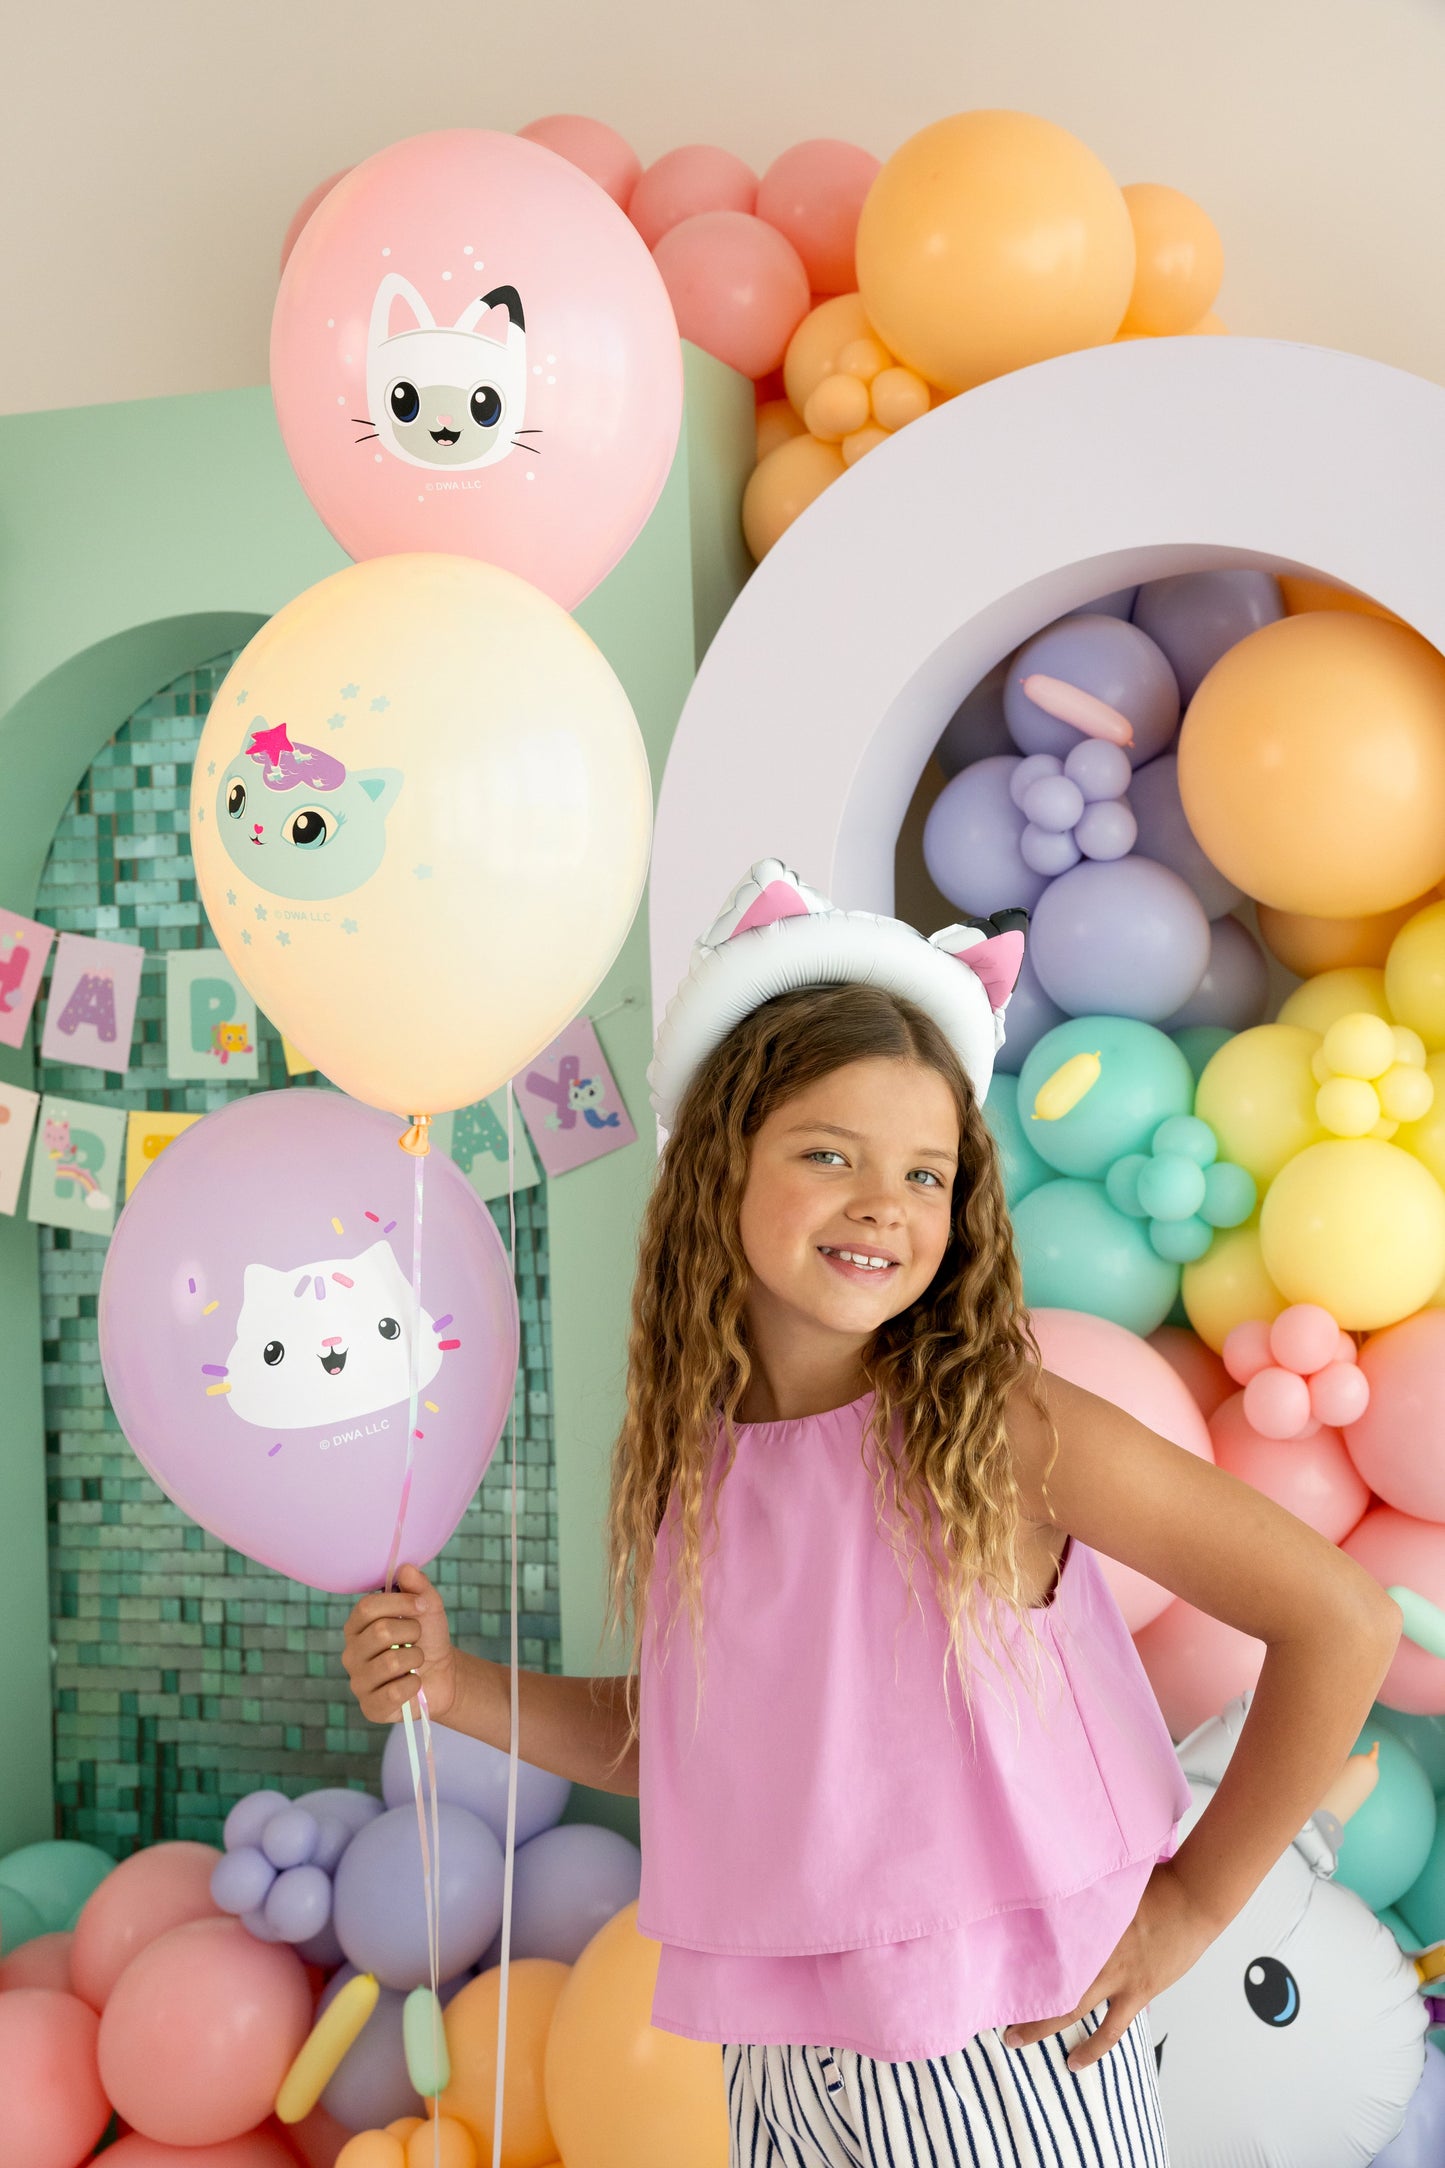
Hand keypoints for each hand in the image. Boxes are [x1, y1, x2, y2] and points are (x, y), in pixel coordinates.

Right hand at [342, 1563, 457, 1725]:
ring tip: (417, 1660)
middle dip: (412, 1631)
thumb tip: (405, 1568)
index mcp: (357, 1626)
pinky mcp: (371, 1708)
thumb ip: (417, 1586)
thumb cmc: (427, 1638)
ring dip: (416, 1658)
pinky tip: (414, 1682)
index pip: (367, 1607)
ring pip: (390, 1662)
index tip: (421, 1605)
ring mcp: (358, 1682)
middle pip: (380, 1632)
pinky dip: (414, 1684)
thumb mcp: (428, 1608)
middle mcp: (351, 1653)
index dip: (399, 1602)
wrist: (443, 1674)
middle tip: (419, 1637)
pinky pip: (395, 1692)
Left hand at [999, 1861, 1220, 2069]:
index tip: (987, 1965)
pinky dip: (1092, 2047)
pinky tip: (1075, 2062)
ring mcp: (1115, 1975)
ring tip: (1015, 2040)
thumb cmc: (1155, 1883)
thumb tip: (1057, 1896)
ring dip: (1042, 2025)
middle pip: (1047, 1979)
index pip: (1037, 1942)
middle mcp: (1094, 1950)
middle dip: (1017, 1995)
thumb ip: (1084, 1899)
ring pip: (1071, 2008)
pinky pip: (1110, 2029)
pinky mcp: (1137, 1992)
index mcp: (1084, 1921)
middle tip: (990, 2007)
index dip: (1011, 1955)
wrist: (1193, 1899)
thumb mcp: (1110, 1885)